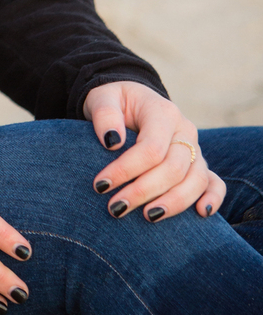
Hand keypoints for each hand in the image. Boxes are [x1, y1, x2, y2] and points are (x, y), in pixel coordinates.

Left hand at [83, 82, 224, 222]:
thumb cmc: (114, 102)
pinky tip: (201, 214)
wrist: (131, 101)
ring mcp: (195, 148)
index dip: (126, 170)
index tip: (100, 185)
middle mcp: (184, 130)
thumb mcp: (101, 98)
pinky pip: (214, 182)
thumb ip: (105, 115)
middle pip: (173, 168)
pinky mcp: (198, 164)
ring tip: (148, 217)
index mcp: (162, 112)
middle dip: (143, 192)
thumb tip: (112, 142)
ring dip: (173, 203)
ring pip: (196, 180)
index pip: (151, 148)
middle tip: (116, 208)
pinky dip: (213, 198)